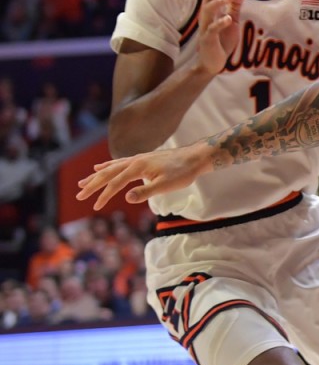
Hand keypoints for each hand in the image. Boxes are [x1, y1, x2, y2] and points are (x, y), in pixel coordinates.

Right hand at [76, 142, 210, 208]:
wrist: (195, 157)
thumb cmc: (182, 173)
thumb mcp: (166, 185)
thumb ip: (146, 192)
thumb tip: (127, 198)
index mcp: (137, 168)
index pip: (115, 183)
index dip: (104, 196)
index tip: (94, 207)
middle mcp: (134, 161)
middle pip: (108, 173)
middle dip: (92, 185)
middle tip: (79, 194)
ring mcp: (137, 159)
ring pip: (111, 167)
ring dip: (96, 176)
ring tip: (82, 183)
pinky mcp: (141, 159)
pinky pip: (118, 162)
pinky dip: (106, 165)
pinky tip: (99, 167)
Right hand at [196, 0, 243, 75]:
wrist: (212, 64)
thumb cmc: (221, 41)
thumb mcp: (232, 21)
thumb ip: (235, 6)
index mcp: (212, 12)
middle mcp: (206, 18)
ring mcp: (205, 28)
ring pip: (207, 11)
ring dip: (218, 3)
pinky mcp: (207, 40)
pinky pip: (211, 30)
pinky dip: (219, 23)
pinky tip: (228, 18)